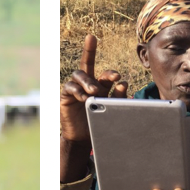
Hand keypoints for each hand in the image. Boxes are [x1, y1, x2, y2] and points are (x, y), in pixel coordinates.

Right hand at [60, 34, 125, 181]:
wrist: (83, 138)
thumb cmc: (98, 123)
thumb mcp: (110, 110)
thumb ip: (117, 97)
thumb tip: (124, 83)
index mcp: (100, 86)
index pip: (105, 74)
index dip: (111, 72)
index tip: (119, 78)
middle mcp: (87, 84)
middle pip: (86, 62)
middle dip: (89, 52)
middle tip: (111, 75)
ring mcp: (75, 88)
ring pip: (79, 74)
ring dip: (88, 81)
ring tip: (94, 91)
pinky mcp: (65, 96)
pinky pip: (69, 87)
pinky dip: (77, 91)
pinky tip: (84, 98)